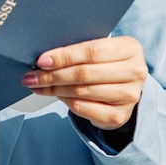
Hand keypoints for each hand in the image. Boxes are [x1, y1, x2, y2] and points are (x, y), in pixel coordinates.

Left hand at [22, 36, 147, 129]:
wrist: (125, 87)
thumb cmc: (105, 61)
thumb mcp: (101, 48)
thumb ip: (79, 48)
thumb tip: (44, 56)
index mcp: (130, 48)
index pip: (92, 51)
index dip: (64, 56)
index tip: (41, 60)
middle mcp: (135, 72)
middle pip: (85, 73)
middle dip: (53, 75)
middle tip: (31, 76)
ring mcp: (130, 96)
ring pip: (81, 92)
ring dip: (54, 89)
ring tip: (36, 85)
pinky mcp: (120, 116)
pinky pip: (83, 108)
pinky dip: (64, 101)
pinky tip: (54, 95)